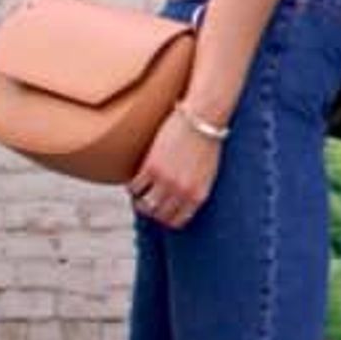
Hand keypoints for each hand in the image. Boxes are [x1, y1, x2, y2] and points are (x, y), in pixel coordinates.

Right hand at [128, 109, 222, 228]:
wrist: (202, 119)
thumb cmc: (208, 142)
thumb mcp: (208, 172)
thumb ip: (195, 189)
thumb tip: (182, 201)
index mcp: (198, 194)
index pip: (177, 221)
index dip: (167, 217)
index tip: (162, 210)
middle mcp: (182, 192)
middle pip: (158, 215)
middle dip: (153, 210)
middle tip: (148, 201)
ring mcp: (166, 181)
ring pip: (143, 205)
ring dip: (139, 201)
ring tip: (140, 192)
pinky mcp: (152, 167)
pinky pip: (134, 187)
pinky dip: (132, 186)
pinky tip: (136, 178)